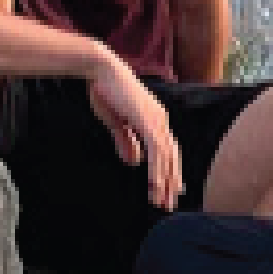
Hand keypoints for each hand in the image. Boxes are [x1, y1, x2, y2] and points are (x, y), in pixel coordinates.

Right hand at [84, 50, 183, 212]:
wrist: (100, 70)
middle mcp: (160, 119)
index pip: (167, 149)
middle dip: (171, 181)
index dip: (170, 170)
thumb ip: (126, 141)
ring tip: (161, 201)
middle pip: (172, 156)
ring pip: (166, 157)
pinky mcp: (147, 121)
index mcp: (155, 118)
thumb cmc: (105, 91)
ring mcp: (156, 120)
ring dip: (165, 181)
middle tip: (169, 204)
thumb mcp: (116, 122)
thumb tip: (134, 161)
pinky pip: (156, 151)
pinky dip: (157, 170)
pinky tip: (155, 186)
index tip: (170, 190)